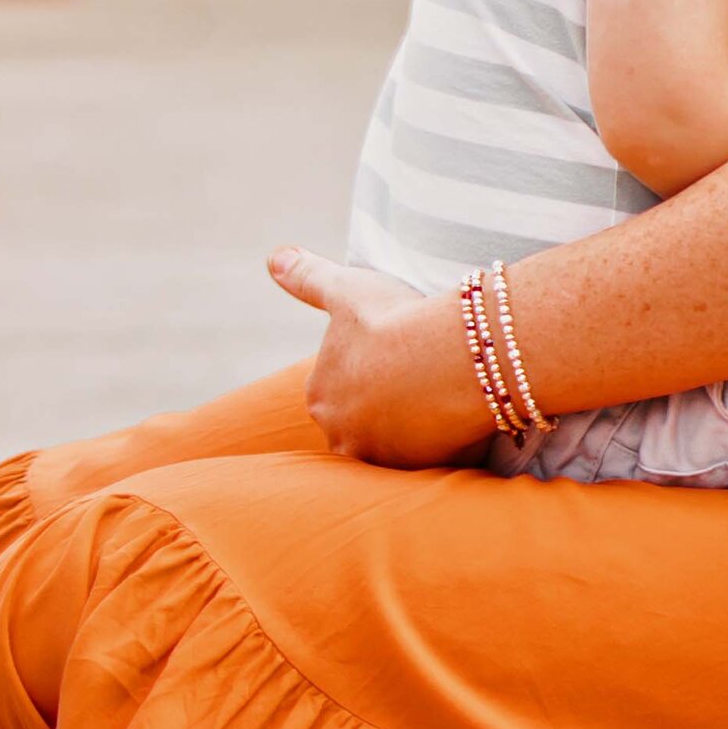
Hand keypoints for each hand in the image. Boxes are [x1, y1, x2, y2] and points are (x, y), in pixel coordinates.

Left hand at [269, 245, 484, 464]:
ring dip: (411, 424)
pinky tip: (453, 414)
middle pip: (364, 417)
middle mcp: (338, 433)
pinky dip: (436, 442)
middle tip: (420, 372)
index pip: (339, 384)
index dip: (370, 365)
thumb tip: (274, 256)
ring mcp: (377, 456)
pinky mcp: (414, 472)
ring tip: (440, 392)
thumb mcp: (346, 289)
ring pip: (394, 440)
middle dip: (386, 401)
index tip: (396, 350)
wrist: (450, 354)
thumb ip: (307, 277)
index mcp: (318, 394)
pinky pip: (424, 457)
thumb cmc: (395, 319)